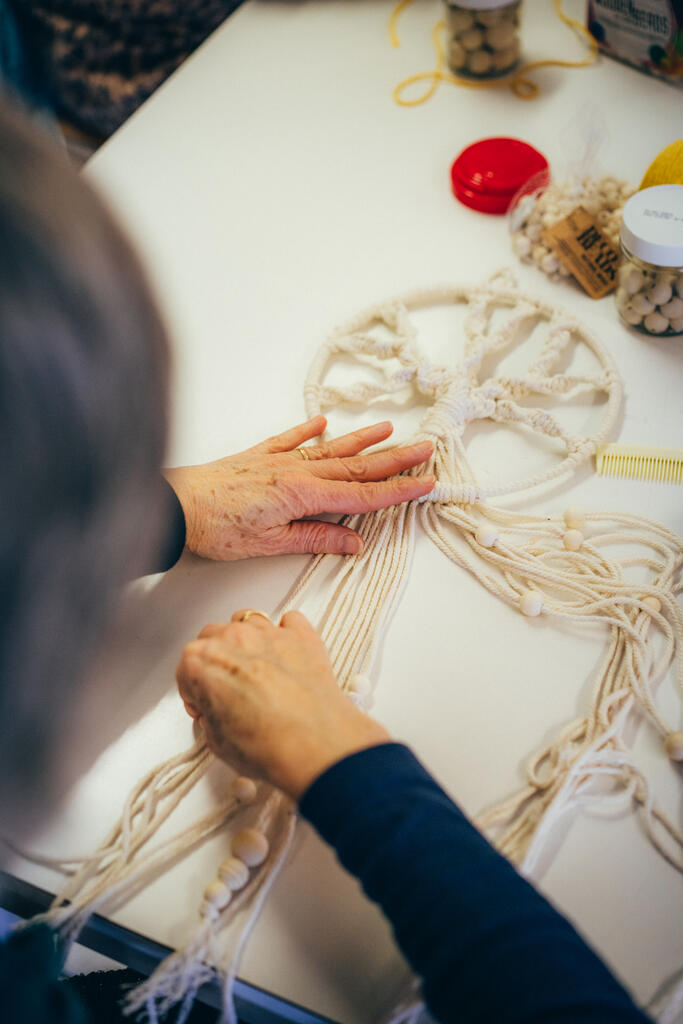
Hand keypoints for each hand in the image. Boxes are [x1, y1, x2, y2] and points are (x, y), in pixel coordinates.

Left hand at [163, 416, 432, 560]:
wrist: (174, 505)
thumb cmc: (216, 527)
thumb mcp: (271, 544)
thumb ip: (315, 539)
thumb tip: (354, 543)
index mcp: (303, 494)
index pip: (362, 494)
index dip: (397, 490)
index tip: (426, 482)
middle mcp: (296, 471)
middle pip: (356, 467)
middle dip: (394, 459)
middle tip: (426, 449)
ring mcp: (277, 461)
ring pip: (330, 449)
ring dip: (362, 440)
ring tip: (390, 429)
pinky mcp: (256, 457)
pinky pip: (289, 439)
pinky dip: (308, 430)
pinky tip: (323, 421)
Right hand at [177, 610, 390, 798]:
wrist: (316, 746)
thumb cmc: (268, 745)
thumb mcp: (217, 742)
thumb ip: (211, 716)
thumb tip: (219, 713)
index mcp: (202, 661)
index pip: (186, 669)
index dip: (194, 691)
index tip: (204, 705)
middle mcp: (233, 638)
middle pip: (213, 637)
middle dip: (216, 660)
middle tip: (228, 689)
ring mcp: (269, 632)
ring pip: (247, 620)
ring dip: (246, 640)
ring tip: (256, 668)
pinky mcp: (302, 636)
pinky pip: (290, 621)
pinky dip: (286, 632)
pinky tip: (286, 653)